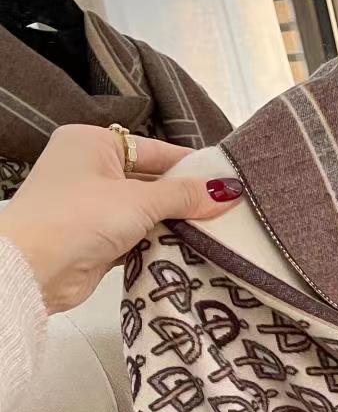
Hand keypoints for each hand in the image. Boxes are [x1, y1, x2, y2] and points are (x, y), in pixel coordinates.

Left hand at [0, 123, 242, 314]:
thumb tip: (229, 190)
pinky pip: (138, 235)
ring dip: (175, 224)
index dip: (191, 167)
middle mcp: (90, 169)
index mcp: (93, 143)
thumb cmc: (80, 217)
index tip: (228, 182)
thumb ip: (185, 196)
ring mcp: (92, 205)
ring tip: (218, 233)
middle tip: (229, 212)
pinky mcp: (97, 238)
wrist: (34, 268)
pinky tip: (189, 249)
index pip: (154, 150)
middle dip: (186, 198)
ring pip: (147, 211)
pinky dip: (159, 242)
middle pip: (152, 181)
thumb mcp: (140, 200)